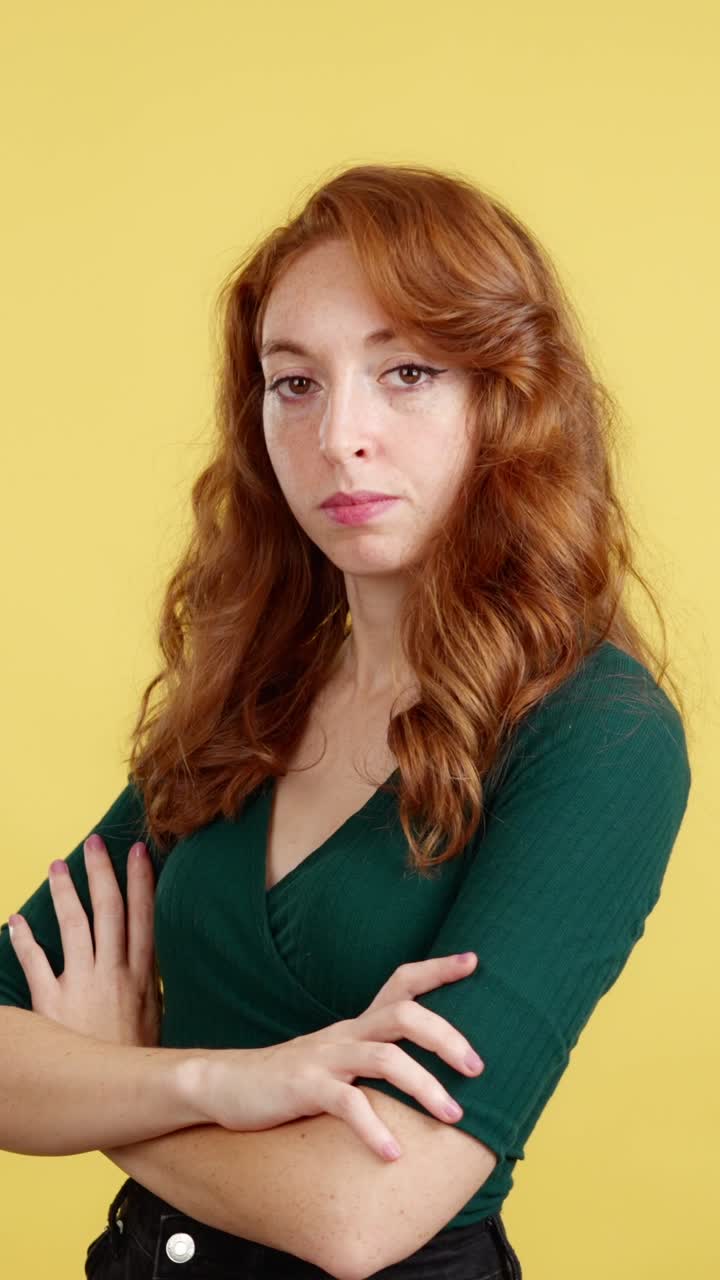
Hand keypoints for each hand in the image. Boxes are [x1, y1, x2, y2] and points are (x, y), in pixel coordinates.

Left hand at [8, 835, 161, 1046]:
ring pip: (73, 927)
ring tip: (58, 866)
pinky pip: (35, 964)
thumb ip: (148, 984)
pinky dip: (24, 940)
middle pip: (109, 912)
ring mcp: (82, 986)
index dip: (140, 882)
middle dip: (102, 873)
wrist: (117, 1097)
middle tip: (95, 843)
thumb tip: (148, 957)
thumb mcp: (155, 1018)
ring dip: (65, 893)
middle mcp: (113, 974)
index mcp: (142, 976)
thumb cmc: (135, 1059)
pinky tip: (15, 920)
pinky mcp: (51, 1003)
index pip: (142, 917)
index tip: (138, 852)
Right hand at [188, 952, 483, 1161]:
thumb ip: (369, 1058)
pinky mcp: (304, 1087)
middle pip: (404, 1015)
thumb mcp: (333, 1059)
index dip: (436, 970)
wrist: (222, 1084)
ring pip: (384, 1058)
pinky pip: (347, 1104)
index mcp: (356, 1026)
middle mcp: (345, 1034)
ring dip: (424, 1086)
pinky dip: (374, 1129)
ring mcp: (324, 1057)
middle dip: (446, 1036)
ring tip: (452, 1116)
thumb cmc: (287, 1079)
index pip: (400, 983)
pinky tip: (393, 1154)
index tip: (473, 960)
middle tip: (476, 1068)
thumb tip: (418, 1076)